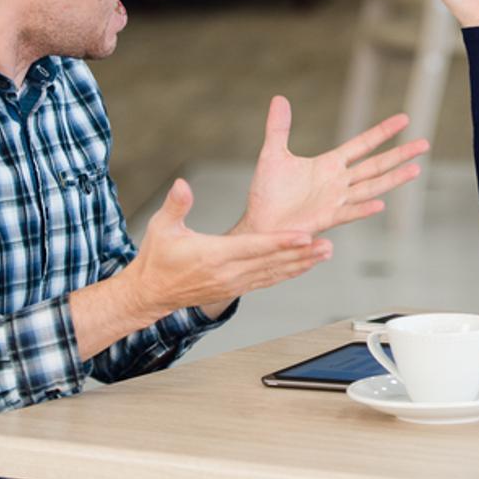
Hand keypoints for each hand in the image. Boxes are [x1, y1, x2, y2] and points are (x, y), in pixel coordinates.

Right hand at [125, 179, 332, 316]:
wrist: (150, 293)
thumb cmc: (157, 259)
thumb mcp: (161, 227)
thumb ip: (176, 205)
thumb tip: (182, 185)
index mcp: (215, 255)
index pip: (255, 247)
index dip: (281, 241)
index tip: (304, 235)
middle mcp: (229, 273)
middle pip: (273, 262)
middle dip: (302, 253)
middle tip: (327, 244)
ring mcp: (234, 284)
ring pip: (275, 273)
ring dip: (302, 264)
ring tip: (325, 253)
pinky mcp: (236, 288)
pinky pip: (268, 280)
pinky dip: (289, 273)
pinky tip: (305, 265)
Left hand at [238, 96, 427, 235]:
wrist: (260, 224)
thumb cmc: (267, 195)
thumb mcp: (273, 155)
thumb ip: (279, 127)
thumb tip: (279, 98)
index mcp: (329, 165)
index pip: (362, 144)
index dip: (383, 132)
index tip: (404, 119)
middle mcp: (338, 183)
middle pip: (376, 165)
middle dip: (400, 154)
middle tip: (425, 143)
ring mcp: (335, 201)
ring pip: (371, 187)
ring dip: (393, 179)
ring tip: (416, 169)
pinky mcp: (325, 219)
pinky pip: (348, 212)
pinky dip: (364, 208)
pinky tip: (381, 203)